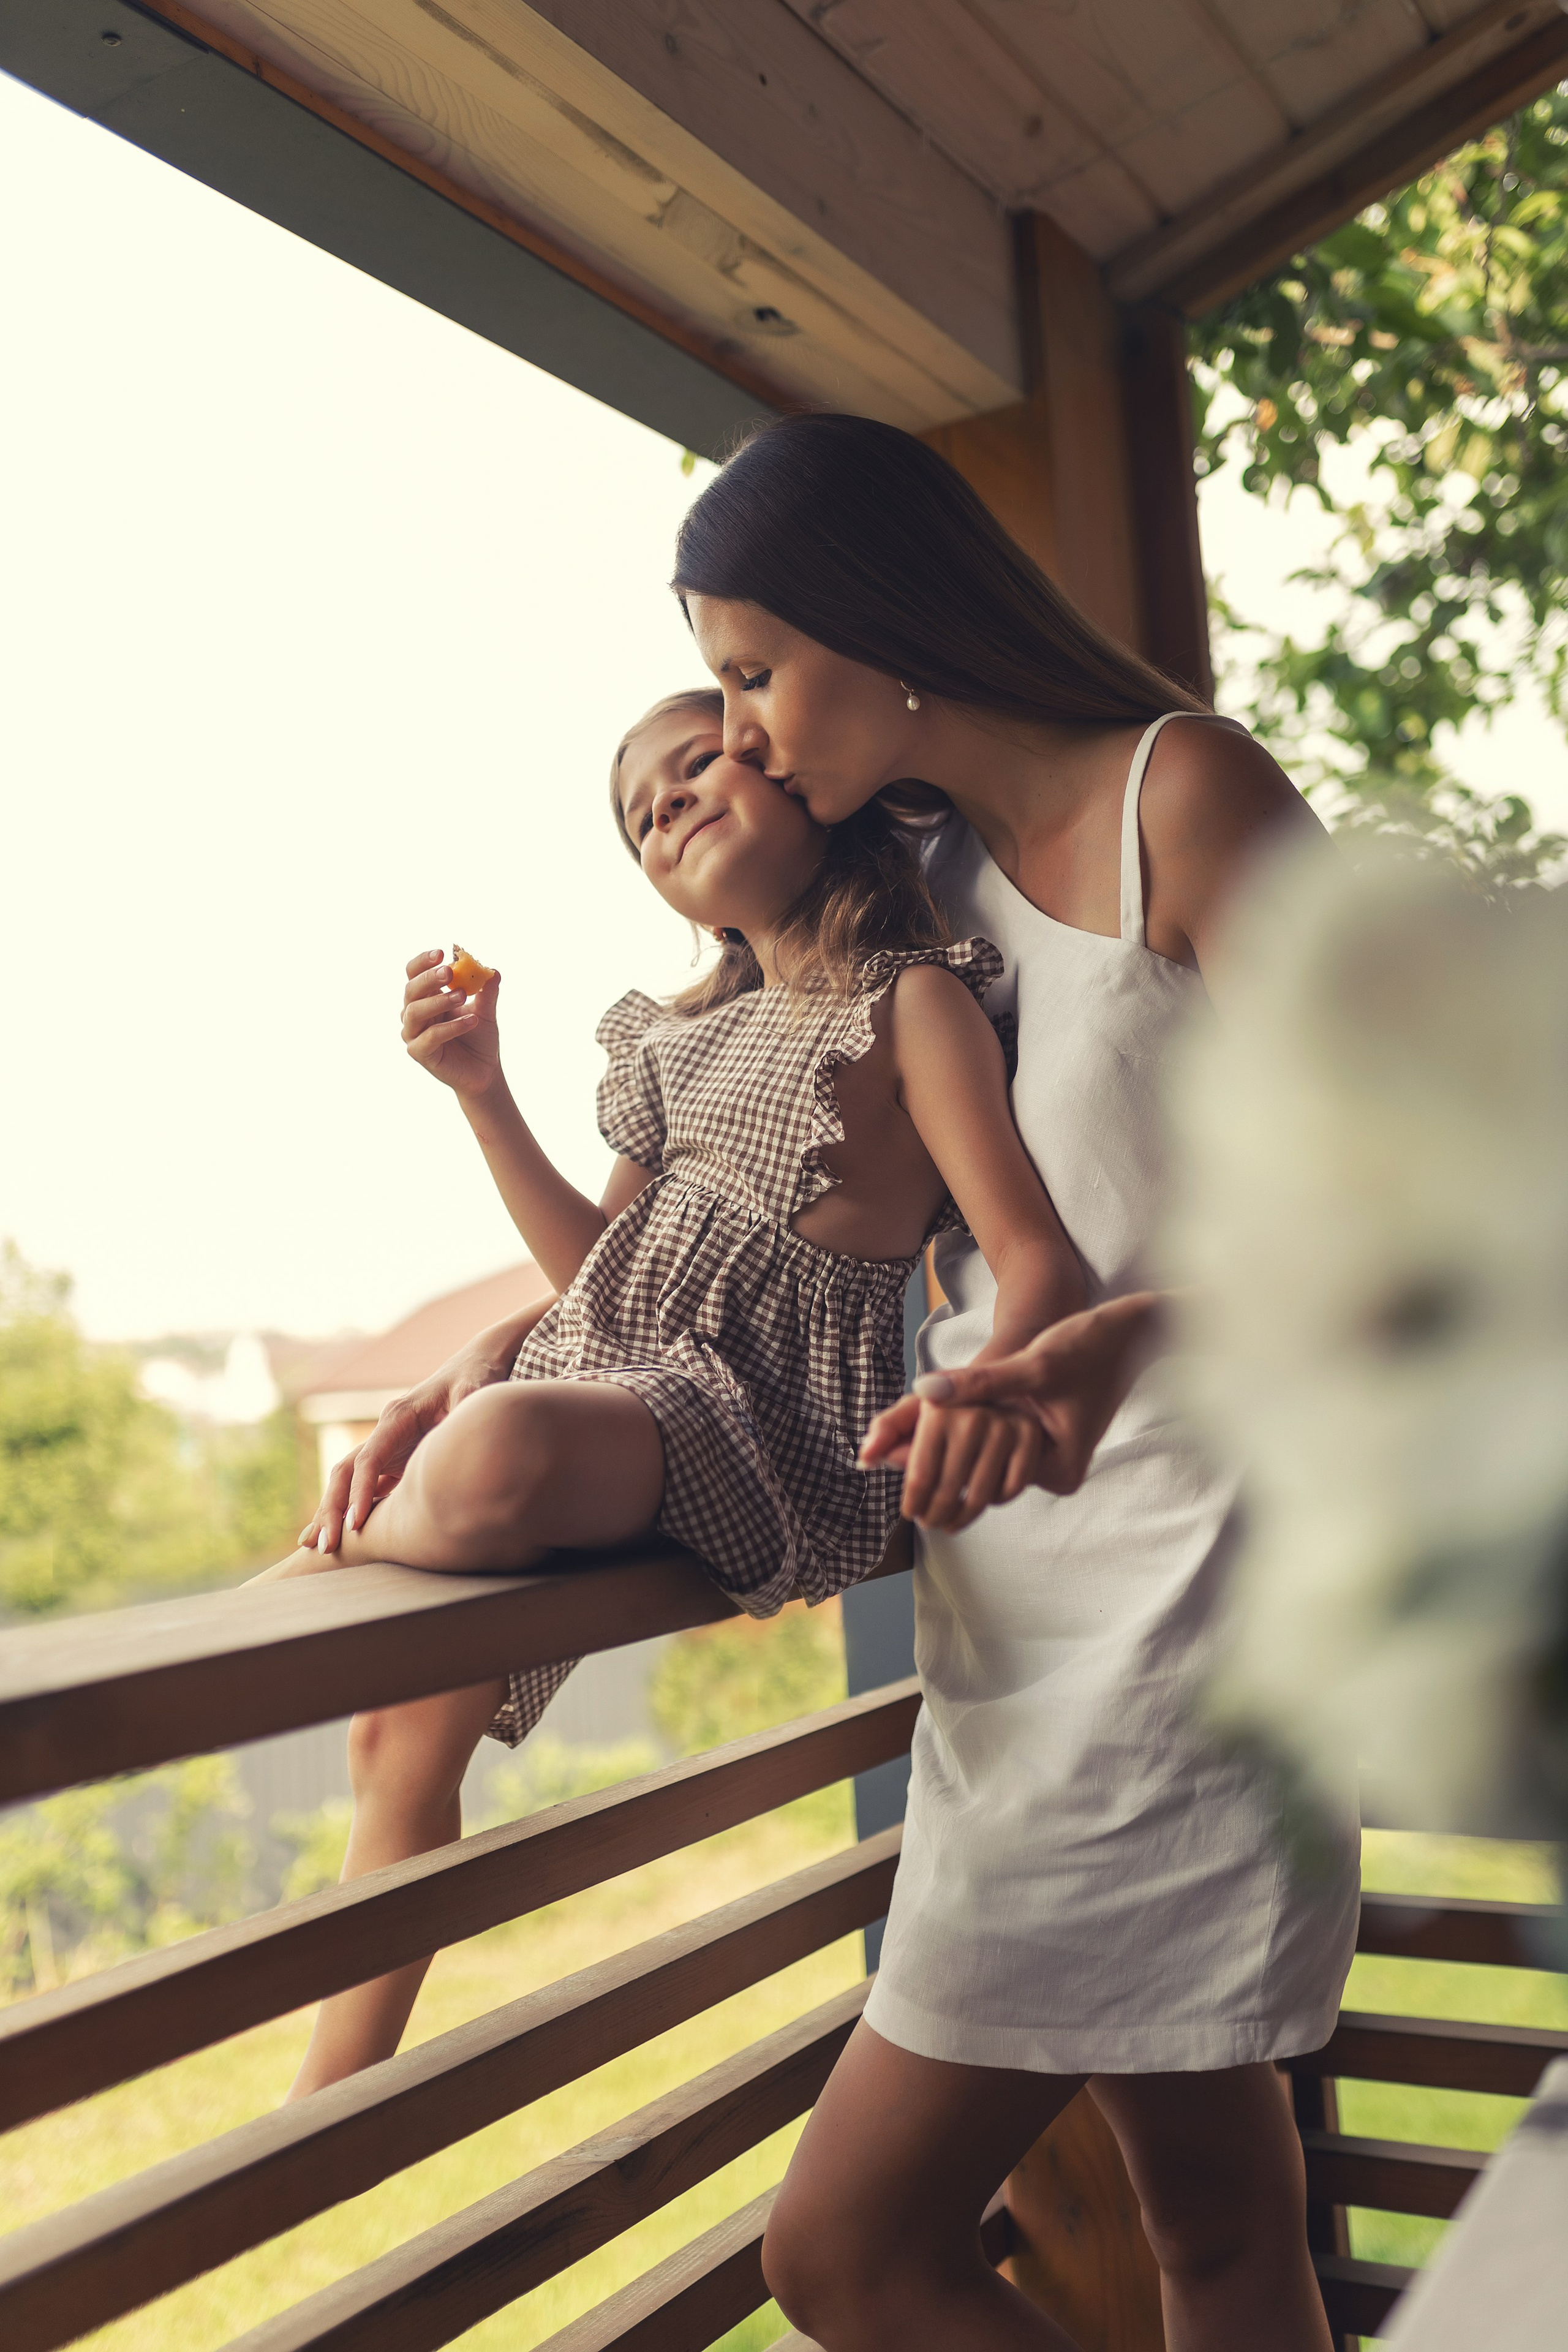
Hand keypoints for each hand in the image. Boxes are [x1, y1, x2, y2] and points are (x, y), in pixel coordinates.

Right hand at [299, 1299, 553, 1550]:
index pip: (368, 1460)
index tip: (355, 1524)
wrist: (475, 1365)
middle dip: (331, 1508)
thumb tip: (469, 1423)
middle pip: (345, 1472)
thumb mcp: (476, 1390)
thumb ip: (468, 1406)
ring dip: (332, 1512)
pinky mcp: (396, 1459)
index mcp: (398, 1417)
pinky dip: (350, 1509)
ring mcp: (388, 1446)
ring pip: (347, 1481)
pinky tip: (342, 1536)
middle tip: (326, 1546)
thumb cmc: (476, 1377)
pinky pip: (365, 1486)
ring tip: (318, 1547)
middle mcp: (385, 1432)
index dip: (360, 1492)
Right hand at [401, 948, 502, 1100]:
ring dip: (439, 1001)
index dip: (423, 962)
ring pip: (414, 1012)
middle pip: (411, 990)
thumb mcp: (486, 1011)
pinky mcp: (419, 1053)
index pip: (414, 973)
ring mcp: (414, 1034)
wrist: (484, 1071)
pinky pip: (430, 1037)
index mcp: (426, 997)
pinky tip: (471, 1021)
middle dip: (428, 978)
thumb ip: (487, 992)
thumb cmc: (479, 1037)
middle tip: (449, 971)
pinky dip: (450, 1027)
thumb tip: (493, 971)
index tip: (442, 952)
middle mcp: (414, 1013)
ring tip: (462, 996)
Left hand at [859, 1291, 1167, 1507]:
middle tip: (866, 1449)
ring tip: (880, 1439)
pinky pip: (990, 1438)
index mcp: (1055, 1470)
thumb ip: (979, 1382)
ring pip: (979, 1456)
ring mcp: (1044, 1455)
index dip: (929, 1466)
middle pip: (975, 1471)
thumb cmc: (1092, 1346)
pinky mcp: (1038, 1435)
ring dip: (941, 1444)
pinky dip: (961, 1429)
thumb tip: (923, 1393)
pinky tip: (921, 1417)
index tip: (878, 1457)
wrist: (1134, 1330)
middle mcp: (1050, 1471)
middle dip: (926, 1458)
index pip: (977, 1477)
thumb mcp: (1032, 1365)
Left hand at [865, 1397, 1050, 1531]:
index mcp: (938, 1411)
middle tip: (929, 1523)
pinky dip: (995, 1501)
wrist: (996, 1389)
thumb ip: (886, 1431)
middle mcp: (972, 1417)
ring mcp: (1005, 1426)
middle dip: (934, 1516)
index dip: (913, 1504)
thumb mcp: (914, 1413)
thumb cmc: (947, 1409)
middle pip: (947, 1492)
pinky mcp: (1030, 1437)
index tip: (911, 1513)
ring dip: (961, 1519)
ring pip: (979, 1497)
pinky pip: (1009, 1490)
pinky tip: (983, 1499)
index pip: (920, 1478)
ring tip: (949, 1522)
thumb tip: (864, 1459)